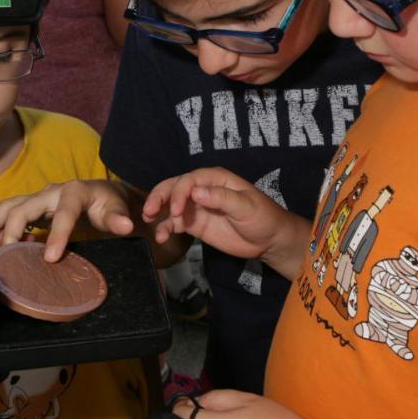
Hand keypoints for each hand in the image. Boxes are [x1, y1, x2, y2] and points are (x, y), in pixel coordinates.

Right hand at [0, 180, 135, 261]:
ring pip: (9, 205)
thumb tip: (126, 226)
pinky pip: (7, 212)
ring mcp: (37, 197)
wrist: (101, 195)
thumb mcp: (117, 209)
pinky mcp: (29, 206)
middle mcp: (51, 191)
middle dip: (13, 228)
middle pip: (25, 206)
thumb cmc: (108, 204)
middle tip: (6, 254)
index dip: (57, 234)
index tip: (50, 258)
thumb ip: (119, 218)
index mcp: (75, 191)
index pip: (64, 213)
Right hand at [142, 168, 307, 275]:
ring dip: (157, 210)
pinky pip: (175, 223)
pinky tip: (161, 237)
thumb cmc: (263, 217)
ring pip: (170, 204)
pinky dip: (165, 228)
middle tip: (148, 212)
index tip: (175, 211)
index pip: (189, 180)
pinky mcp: (194, 223)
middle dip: (159, 197)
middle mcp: (202, 189)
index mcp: (215, 179)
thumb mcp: (246, 206)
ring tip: (148, 221)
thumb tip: (196, 192)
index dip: (178, 193)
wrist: (269, 240)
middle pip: (174, 187)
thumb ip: (222, 198)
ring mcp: (196, 206)